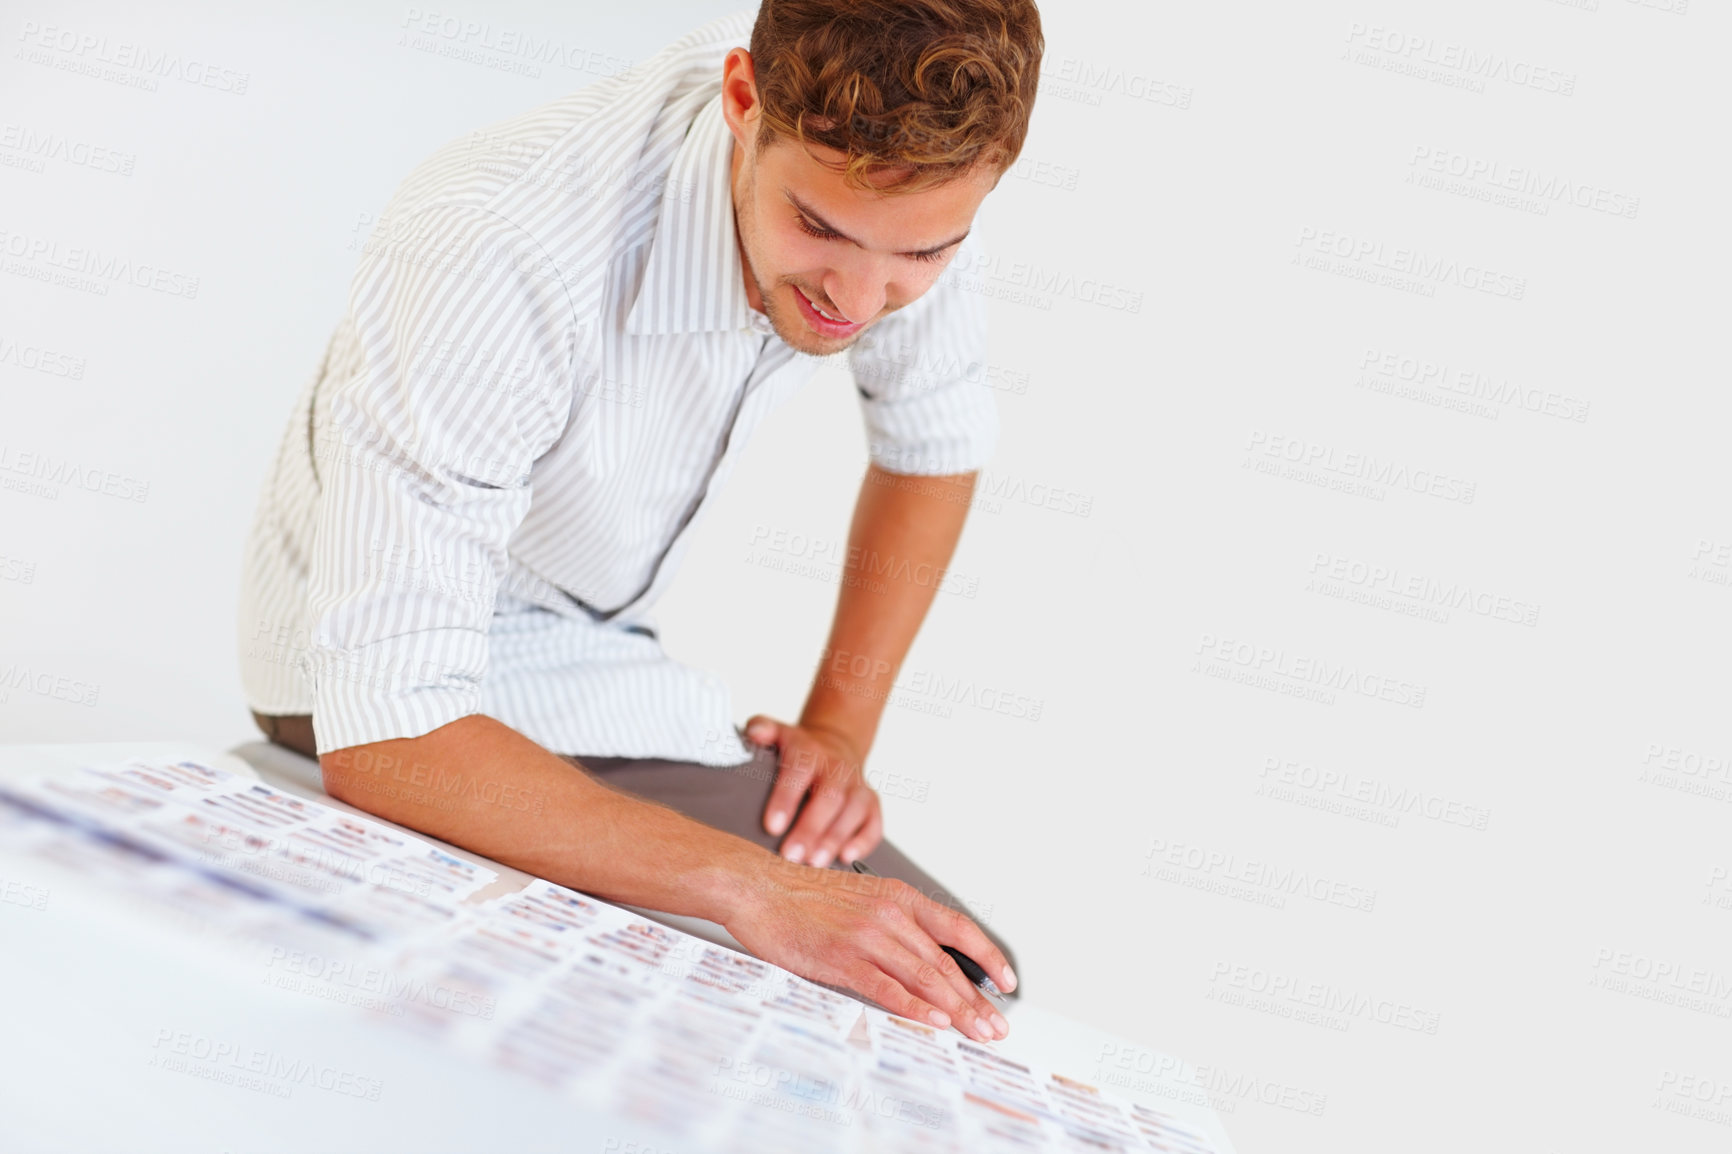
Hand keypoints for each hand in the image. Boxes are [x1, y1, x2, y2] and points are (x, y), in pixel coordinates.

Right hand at [723, 857, 1015, 1041]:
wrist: (758, 888)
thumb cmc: (803, 897)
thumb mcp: (861, 899)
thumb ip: (894, 925)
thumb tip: (924, 958)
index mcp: (898, 896)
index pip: (958, 928)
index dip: (988, 957)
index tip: (1006, 982)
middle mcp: (890, 914)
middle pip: (946, 962)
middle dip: (977, 999)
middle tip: (996, 1026)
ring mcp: (867, 936)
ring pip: (925, 977)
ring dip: (957, 1010)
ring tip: (977, 1032)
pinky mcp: (842, 957)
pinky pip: (887, 987)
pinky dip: (915, 1006)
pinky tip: (934, 1021)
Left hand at [746, 715, 880, 867]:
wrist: (836, 744)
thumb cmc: (798, 749)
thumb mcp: (779, 733)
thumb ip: (762, 728)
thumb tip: (753, 732)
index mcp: (810, 751)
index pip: (799, 772)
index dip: (786, 799)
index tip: (771, 826)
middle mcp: (837, 768)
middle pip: (828, 798)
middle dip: (810, 829)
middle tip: (791, 856)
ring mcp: (857, 786)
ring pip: (852, 812)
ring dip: (834, 839)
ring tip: (814, 863)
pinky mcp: (872, 804)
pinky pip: (874, 823)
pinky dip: (863, 842)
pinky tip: (846, 859)